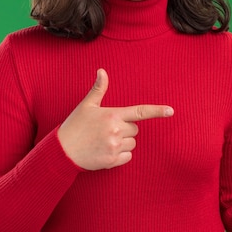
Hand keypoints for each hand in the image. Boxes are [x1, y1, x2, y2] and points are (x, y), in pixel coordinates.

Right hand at [57, 69, 173, 169]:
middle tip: (107, 130)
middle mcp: (115, 130)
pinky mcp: (112, 161)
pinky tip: (105, 151)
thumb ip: (98, 89)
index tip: (171, 111)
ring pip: (132, 143)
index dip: (157, 111)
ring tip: (104, 141)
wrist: (61, 152)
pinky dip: (120, 155)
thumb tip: (102, 71)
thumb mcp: (86, 106)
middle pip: (135, 129)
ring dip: (123, 142)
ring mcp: (114, 146)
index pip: (140, 112)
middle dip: (126, 129)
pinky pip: (128, 156)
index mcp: (112, 115)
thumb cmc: (74, 126)